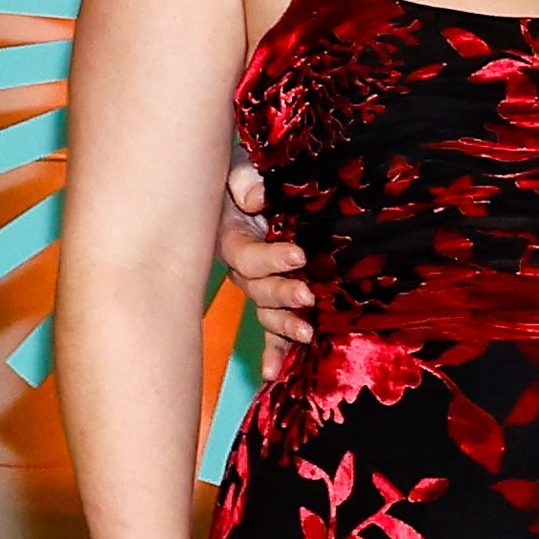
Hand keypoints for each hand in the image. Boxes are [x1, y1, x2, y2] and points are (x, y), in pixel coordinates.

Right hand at [218, 157, 312, 370]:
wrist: (249, 179)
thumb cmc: (244, 170)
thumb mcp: (238, 165)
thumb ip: (243, 178)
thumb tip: (256, 201)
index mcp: (230, 235)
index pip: (245, 255)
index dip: (270, 258)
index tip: (298, 255)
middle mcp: (242, 265)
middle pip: (255, 288)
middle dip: (281, 295)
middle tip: (307, 297)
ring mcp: (257, 282)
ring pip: (265, 310)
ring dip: (283, 326)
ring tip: (306, 333)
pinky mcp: (273, 292)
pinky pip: (271, 326)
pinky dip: (273, 349)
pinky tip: (274, 373)